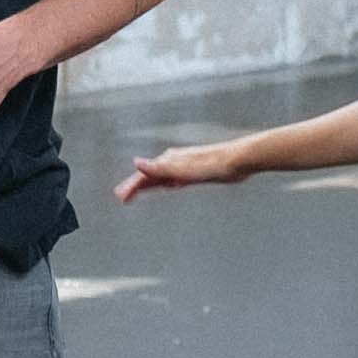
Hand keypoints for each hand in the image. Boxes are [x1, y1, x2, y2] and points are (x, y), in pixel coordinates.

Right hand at [116, 141, 241, 202]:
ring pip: (161, 176)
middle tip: (121, 196)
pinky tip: (169, 186)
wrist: (237, 160)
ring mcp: (184, 166)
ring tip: (138, 192)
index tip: (120, 197)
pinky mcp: (196, 171)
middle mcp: (173, 161)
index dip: (131, 186)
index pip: (144, 175)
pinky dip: (167, 183)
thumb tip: (136, 162)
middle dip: (135, 185)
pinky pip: (175, 178)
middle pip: (150, 175)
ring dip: (149, 185)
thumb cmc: (211, 165)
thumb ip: (158, 168)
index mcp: (168, 161)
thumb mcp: (182, 169)